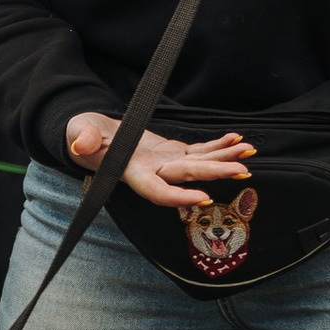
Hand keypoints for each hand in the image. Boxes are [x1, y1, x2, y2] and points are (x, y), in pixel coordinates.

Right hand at [66, 109, 255, 213]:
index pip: (157, 190)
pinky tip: (238, 140)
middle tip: (242, 172)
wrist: (93, 134)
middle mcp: (154, 172)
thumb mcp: (79, 132)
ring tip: (250, 152)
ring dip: (226, 159)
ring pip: (200, 164)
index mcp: (132, 173)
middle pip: (188, 176)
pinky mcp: (173, 152)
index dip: (179, 196)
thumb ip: (82, 138)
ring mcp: (166, 163)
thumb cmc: (82, 135)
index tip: (202, 197)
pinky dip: (218, 146)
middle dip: (216, 173)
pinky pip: (199, 151)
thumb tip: (80, 143)